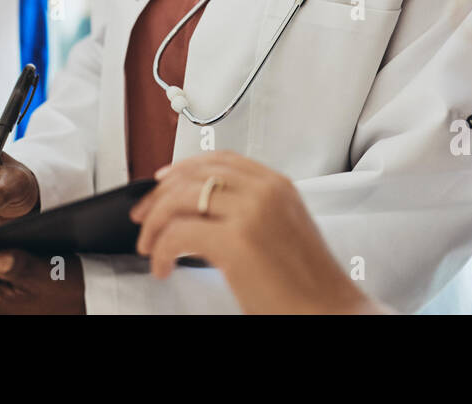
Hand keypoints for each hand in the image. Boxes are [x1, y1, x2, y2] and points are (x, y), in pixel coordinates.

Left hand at [130, 151, 381, 313]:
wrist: (328, 311)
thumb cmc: (307, 283)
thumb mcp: (284, 229)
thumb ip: (251, 210)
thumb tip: (203, 210)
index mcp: (277, 185)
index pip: (219, 160)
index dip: (183, 169)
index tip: (161, 182)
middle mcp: (264, 191)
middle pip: (194, 174)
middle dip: (158, 194)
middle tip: (143, 217)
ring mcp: (251, 213)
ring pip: (180, 198)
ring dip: (155, 223)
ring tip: (150, 248)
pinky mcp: (236, 242)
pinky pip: (178, 233)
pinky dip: (161, 251)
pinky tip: (163, 267)